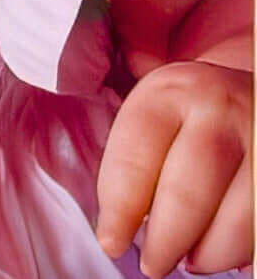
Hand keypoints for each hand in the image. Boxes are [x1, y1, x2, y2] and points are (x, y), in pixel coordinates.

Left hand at [95, 60, 251, 277]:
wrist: (251, 96)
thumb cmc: (197, 112)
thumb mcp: (161, 111)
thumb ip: (137, 156)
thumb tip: (115, 224)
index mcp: (171, 92)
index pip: (135, 157)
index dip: (119, 210)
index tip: (110, 241)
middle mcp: (219, 108)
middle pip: (185, 195)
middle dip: (165, 241)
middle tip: (152, 264)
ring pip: (235, 221)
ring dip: (208, 253)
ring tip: (191, 260)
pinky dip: (242, 250)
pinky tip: (226, 252)